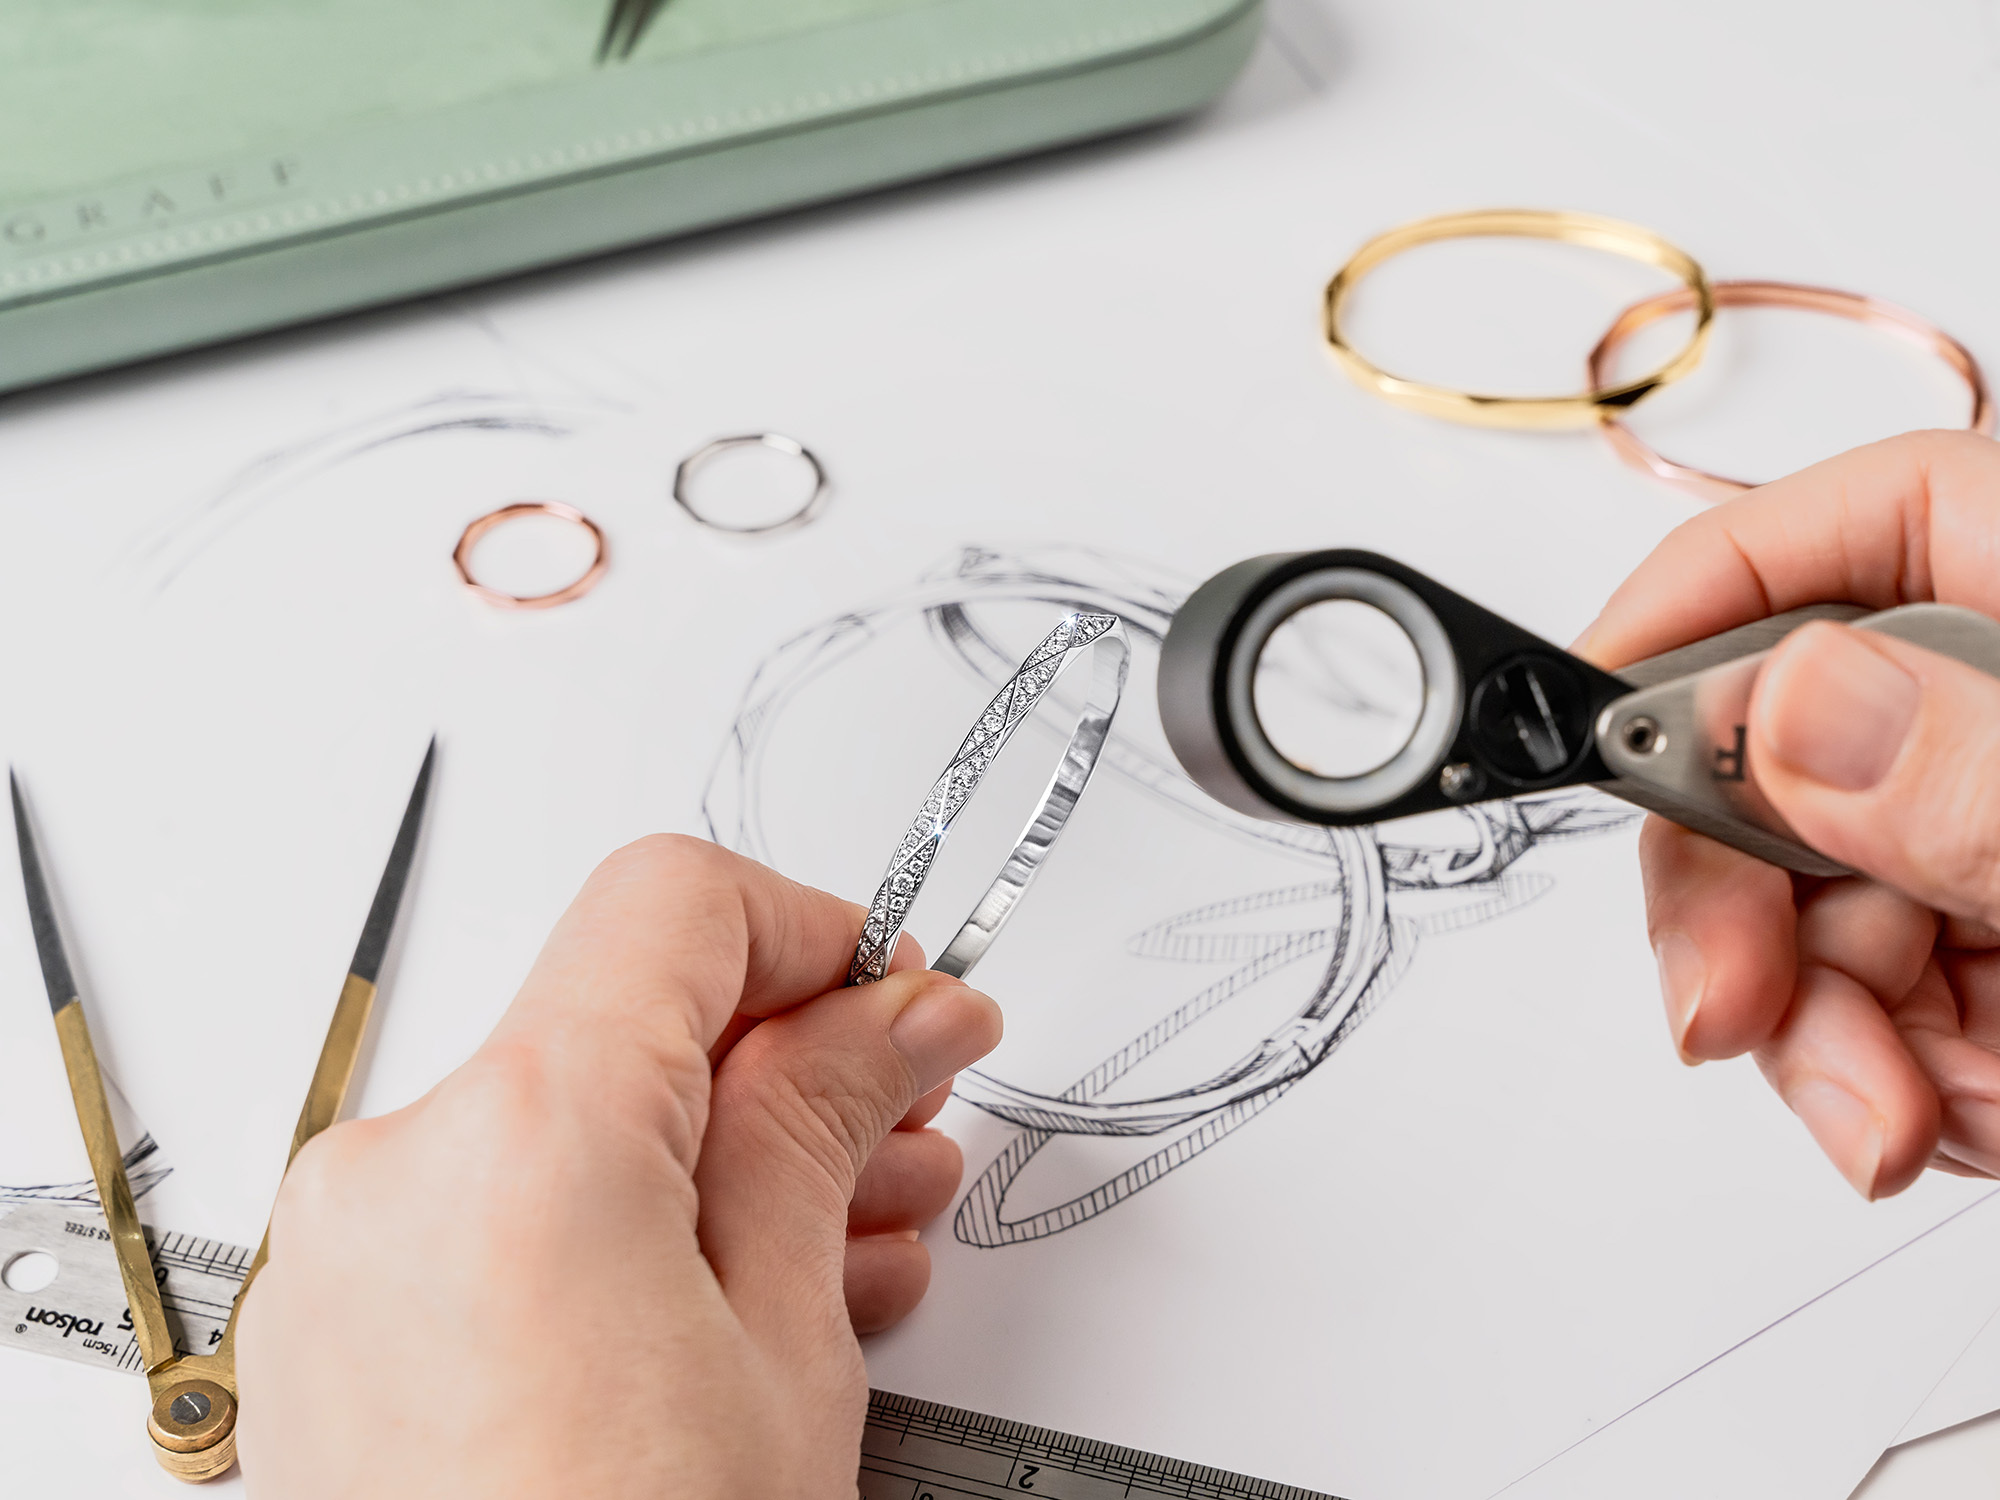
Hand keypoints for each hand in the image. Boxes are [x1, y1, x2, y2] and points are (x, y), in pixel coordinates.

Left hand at [234, 834, 1001, 1496]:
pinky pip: (509, 1214)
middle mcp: (396, 1174)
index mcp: (518, 1136)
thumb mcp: (781, 1344)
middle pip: (624, 1018)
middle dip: (787, 1062)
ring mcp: (352, 1262)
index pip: (673, 907)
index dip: (814, 932)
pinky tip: (745, 1296)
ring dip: (723, 1154)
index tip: (899, 995)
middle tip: (908, 1122)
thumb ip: (824, 1128)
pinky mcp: (346, 1337)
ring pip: (574, 1123)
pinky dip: (631, 1227)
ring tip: (852, 1239)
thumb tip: (888, 1015)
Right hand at [1578, 429, 1999, 1199]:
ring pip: (1820, 904)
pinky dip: (1905, 1076)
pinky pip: (1894, 999)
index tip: (1580, 718)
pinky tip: (1965, 1112)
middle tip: (1728, 1014)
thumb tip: (1783, 707)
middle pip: (1783, 752)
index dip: (1686, 610)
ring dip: (1826, 1034)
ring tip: (1906, 1118)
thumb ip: (1979, 771)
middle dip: (1739, 907)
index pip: (1840, 527)